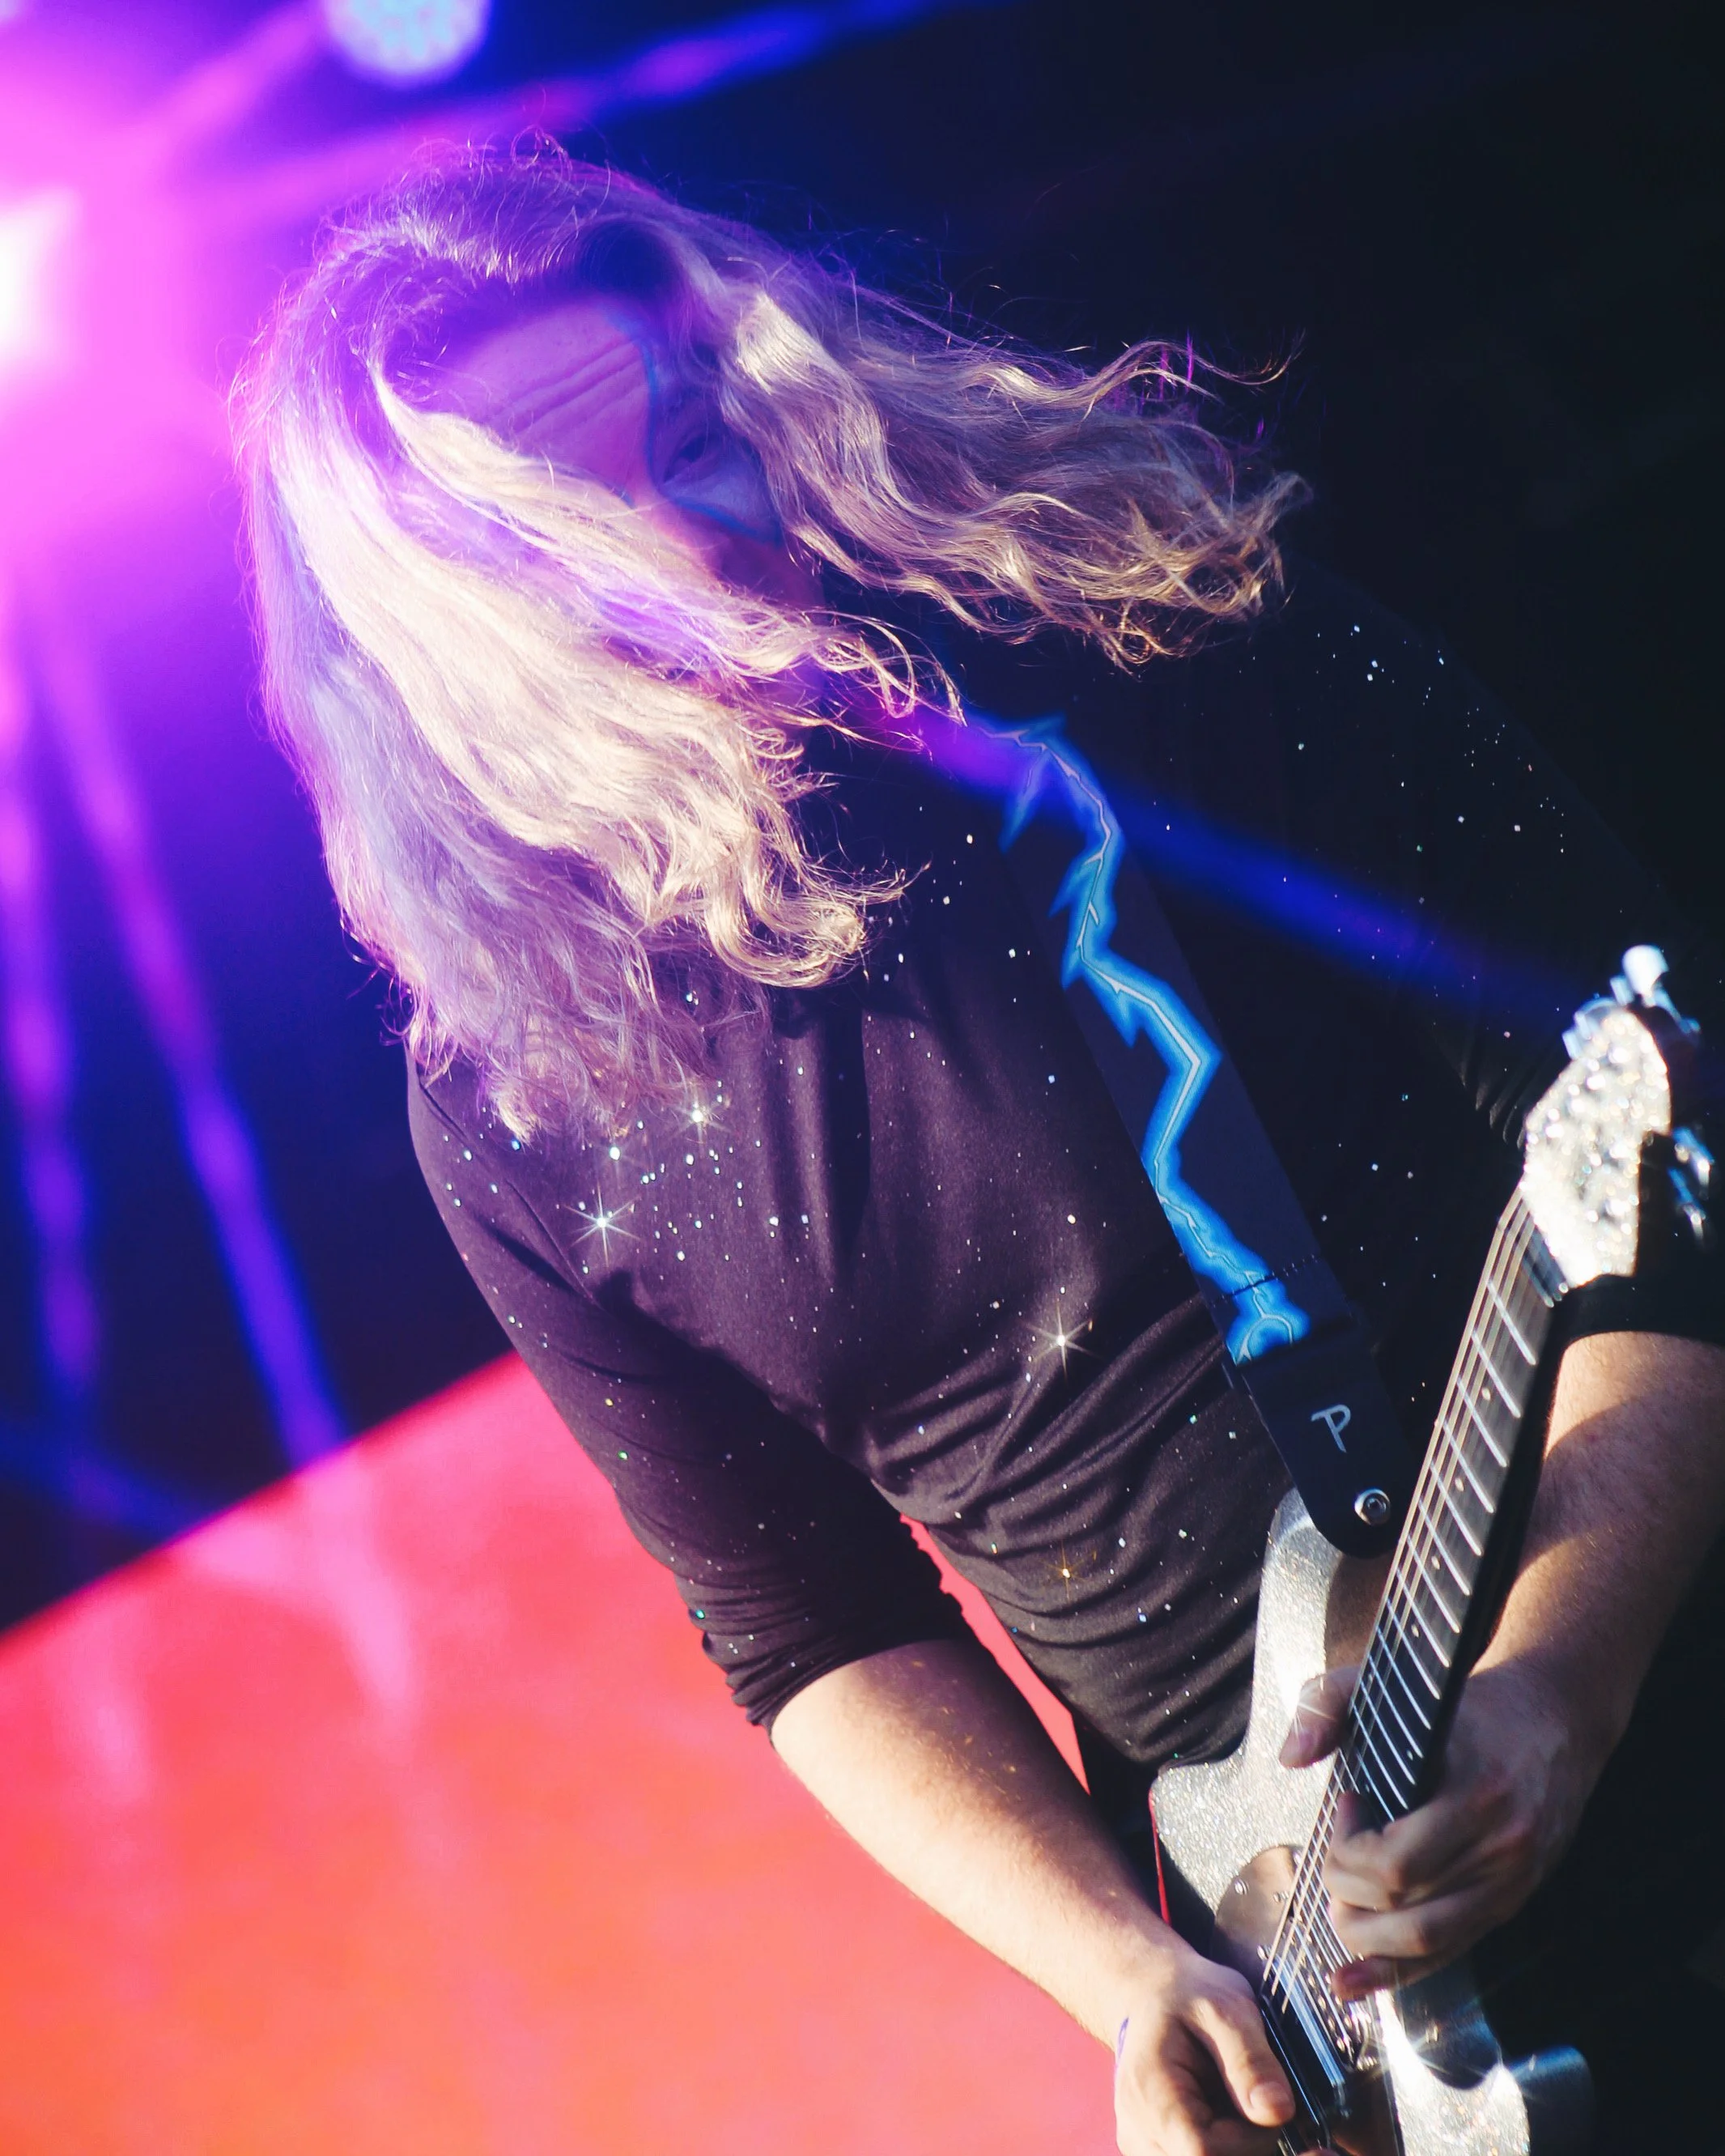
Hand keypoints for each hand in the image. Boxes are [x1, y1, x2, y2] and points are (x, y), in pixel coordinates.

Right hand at [1110, 1933, 1301, 2154]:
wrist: (1153, 1996)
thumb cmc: (1186, 1994)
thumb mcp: (1224, 2007)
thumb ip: (1250, 2060)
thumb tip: (1277, 2112)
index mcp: (1147, 2094)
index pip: (1204, 2149)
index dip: (1249, 2136)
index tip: (1262, 2099)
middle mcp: (1139, 2131)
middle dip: (1248, 2138)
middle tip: (1250, 2088)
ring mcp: (1146, 2146)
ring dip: (1239, 2141)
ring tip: (1231, 2093)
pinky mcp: (1159, 2151)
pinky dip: (1230, 2142)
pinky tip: (1224, 2110)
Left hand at [1278, 1658, 1605, 1998]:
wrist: (1556, 1719)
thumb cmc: (1470, 1704)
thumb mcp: (1400, 1682)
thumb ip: (1330, 1700)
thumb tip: (1290, 1756)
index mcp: (1480, 1795)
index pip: (1397, 1864)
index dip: (1348, 1851)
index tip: (1344, 1806)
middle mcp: (1503, 1850)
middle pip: (1407, 1911)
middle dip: (1348, 1897)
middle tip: (1332, 1860)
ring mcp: (1512, 1883)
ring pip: (1428, 1943)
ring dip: (1366, 1937)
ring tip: (1341, 1898)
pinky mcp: (1511, 1901)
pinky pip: (1452, 1953)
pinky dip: (1397, 1973)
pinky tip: (1352, 1983)